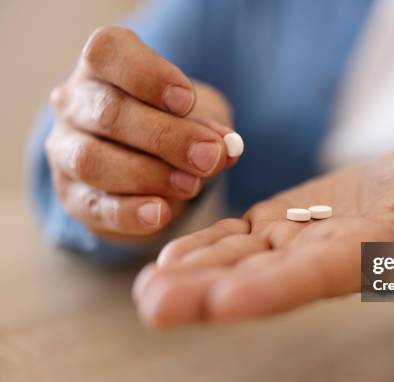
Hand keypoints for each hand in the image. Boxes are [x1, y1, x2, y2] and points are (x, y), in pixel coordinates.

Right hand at [45, 26, 239, 241]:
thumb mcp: (197, 114)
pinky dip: (128, 212)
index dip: (148, 75)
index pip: (108, 52)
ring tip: (192, 185)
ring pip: (93, 161)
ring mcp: (65, 149)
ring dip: (148, 175)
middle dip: (165, 137)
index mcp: (102, 65)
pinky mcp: (72, 195)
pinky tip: (160, 214)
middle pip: (108, 113)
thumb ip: (208, 127)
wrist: (148, 165)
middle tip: (208, 156)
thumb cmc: (172, 123)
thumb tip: (225, 148)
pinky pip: (93, 206)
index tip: (187, 100)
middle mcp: (74, 102)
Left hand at [133, 145, 393, 326]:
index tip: (227, 303)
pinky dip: (205, 247)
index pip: (314, 276)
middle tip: (156, 306)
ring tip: (148, 289)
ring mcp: (291, 242)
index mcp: (360, 254)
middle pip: (259, 279)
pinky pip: (235, 239)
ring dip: (192, 275)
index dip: (273, 288)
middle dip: (209, 294)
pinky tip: (170, 258)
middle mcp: (317, 258)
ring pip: (237, 261)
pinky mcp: (275, 224)